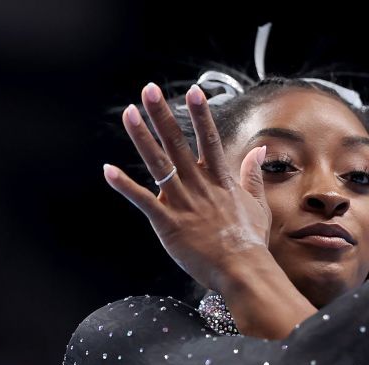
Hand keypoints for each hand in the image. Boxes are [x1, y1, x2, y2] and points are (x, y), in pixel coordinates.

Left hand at [102, 82, 272, 293]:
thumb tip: (259, 151)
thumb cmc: (251, 242)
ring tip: (129, 113)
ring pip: (158, 164)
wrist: (243, 269)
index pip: (209, 140)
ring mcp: (182, 203)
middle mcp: (199, 186)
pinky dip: (125, 186)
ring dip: (141, 137)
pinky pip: (143, 201)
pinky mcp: (168, 223)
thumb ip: (253, 176)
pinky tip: (109, 171)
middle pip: (177, 143)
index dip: (200, 115)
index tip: (193, 92)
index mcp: (220, 181)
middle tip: (149, 90)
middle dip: (162, 115)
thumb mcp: (258, 205)